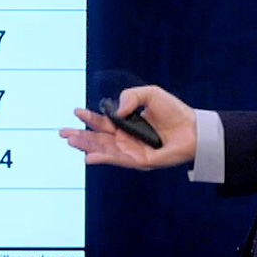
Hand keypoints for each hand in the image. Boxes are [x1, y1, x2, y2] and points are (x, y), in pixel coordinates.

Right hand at [58, 85, 196, 169]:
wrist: (195, 128)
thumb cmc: (174, 111)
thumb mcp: (149, 94)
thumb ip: (130, 97)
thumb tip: (114, 111)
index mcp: (126, 125)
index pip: (103, 122)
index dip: (89, 118)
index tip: (75, 111)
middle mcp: (126, 140)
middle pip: (98, 138)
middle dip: (80, 136)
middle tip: (62, 133)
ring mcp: (132, 152)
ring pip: (104, 150)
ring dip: (86, 147)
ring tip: (70, 141)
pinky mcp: (141, 162)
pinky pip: (119, 160)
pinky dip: (103, 158)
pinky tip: (88, 157)